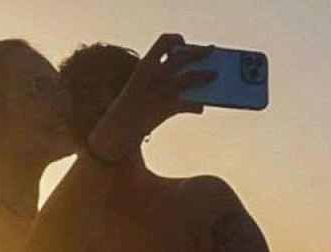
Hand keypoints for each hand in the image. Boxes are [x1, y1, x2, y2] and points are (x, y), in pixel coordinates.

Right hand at [90, 35, 214, 159]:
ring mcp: (160, 90)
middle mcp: (154, 75)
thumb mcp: (140, 90)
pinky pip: (187, 103)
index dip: (176, 40)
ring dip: (204, 75)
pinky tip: (200, 108)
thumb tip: (186, 83)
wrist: (116, 132)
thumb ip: (159, 82)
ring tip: (214, 75)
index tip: (183, 43)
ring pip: (189, 77)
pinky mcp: (166, 108)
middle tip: (210, 50)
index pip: (164, 41)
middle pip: (182, 56)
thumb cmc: (129, 112)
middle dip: (198, 52)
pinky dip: (196, 105)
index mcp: (145, 66)